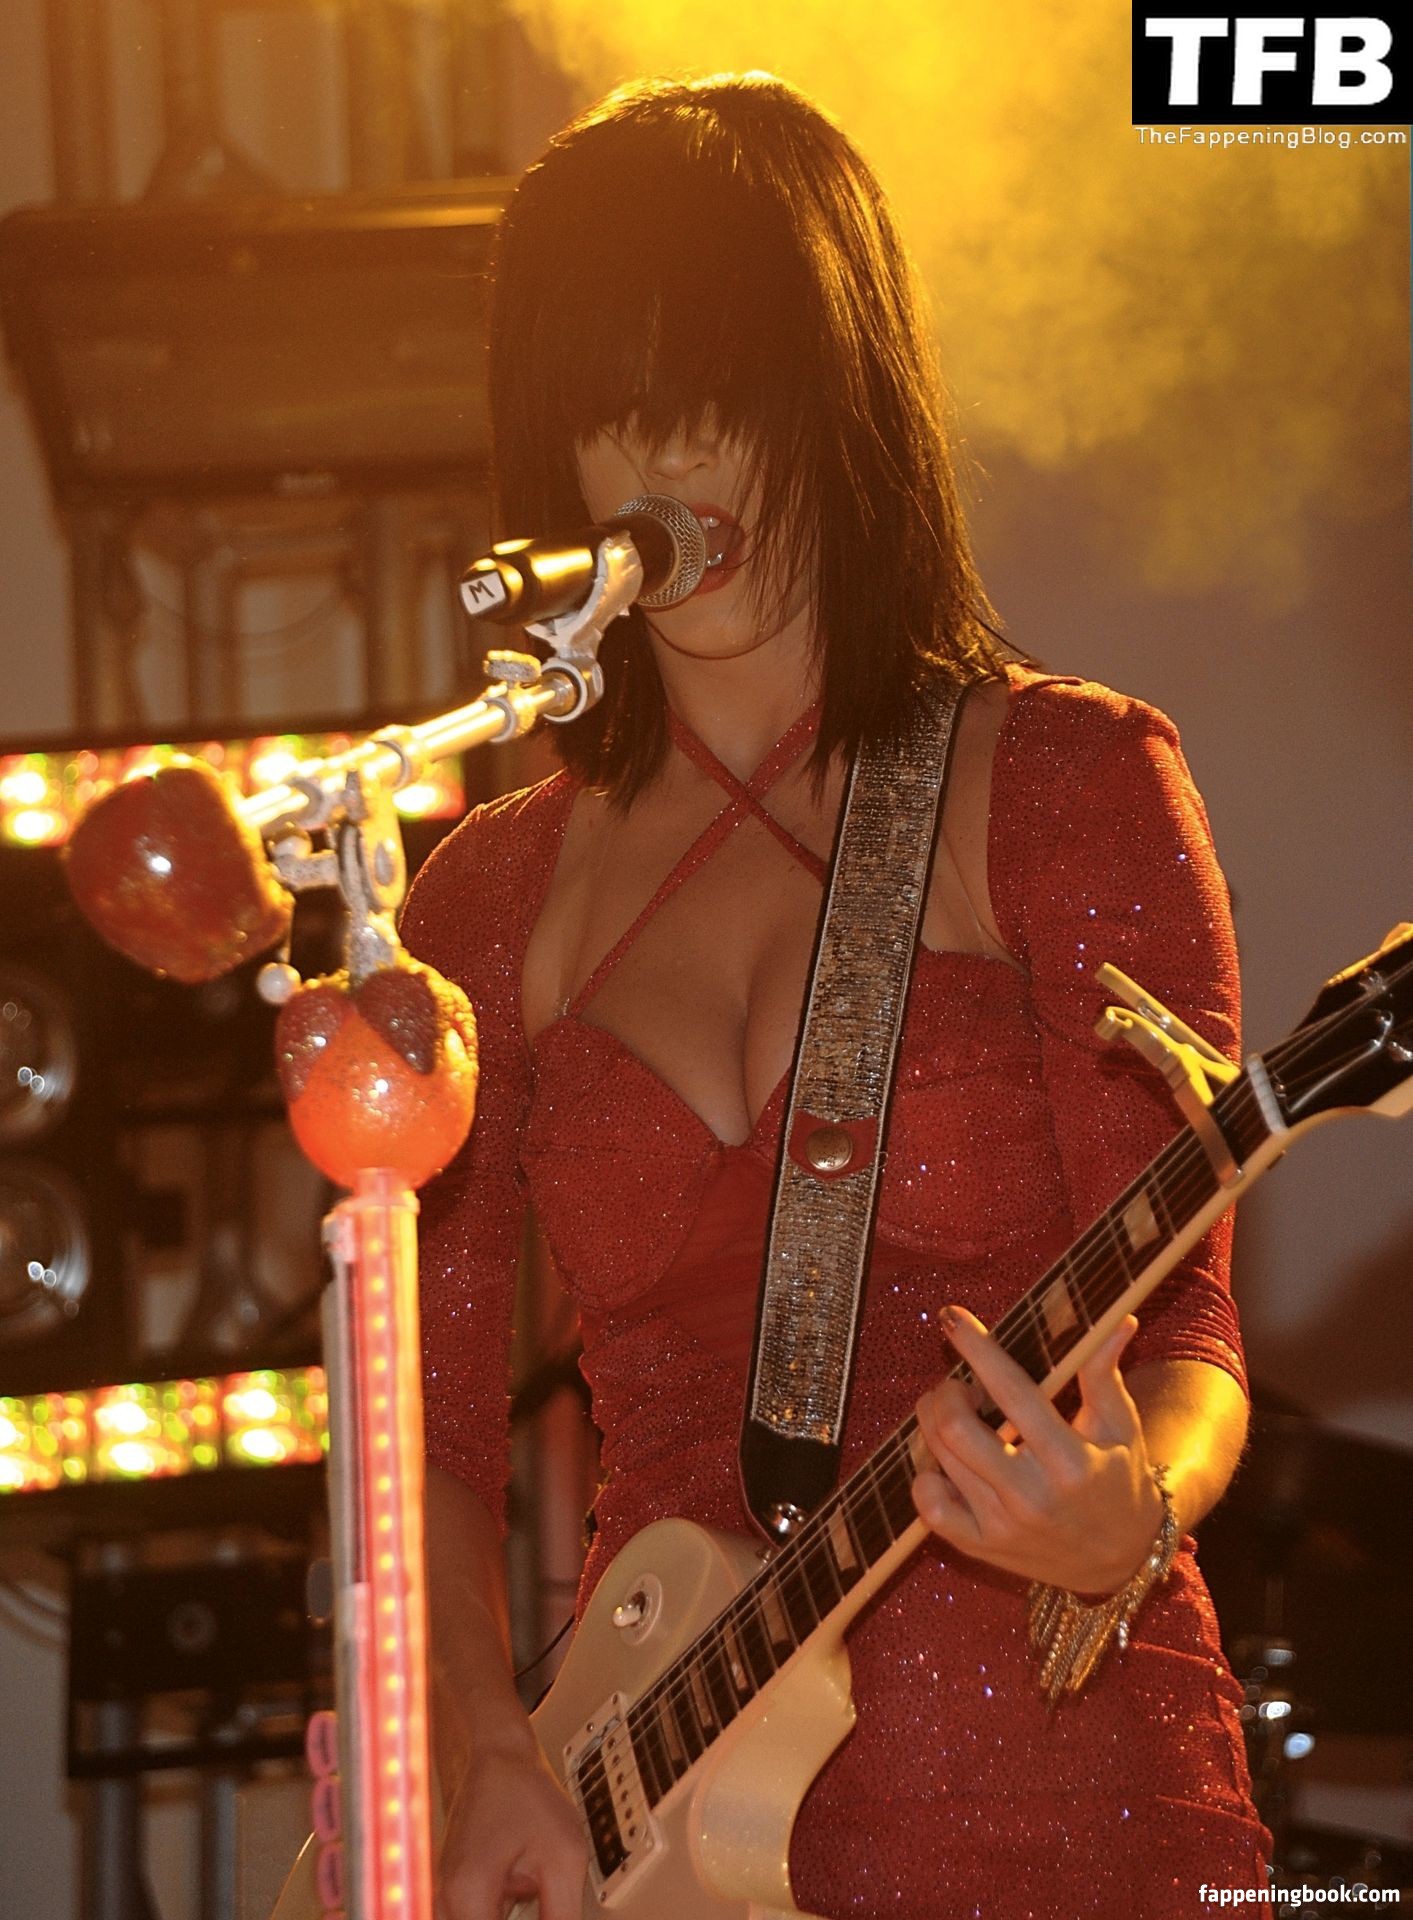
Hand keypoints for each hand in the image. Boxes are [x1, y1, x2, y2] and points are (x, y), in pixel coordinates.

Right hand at [437, 1742, 586, 1919]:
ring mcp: (446, 1899)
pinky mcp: (454, 1894)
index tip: (548, 1915)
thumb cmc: (526, 1794)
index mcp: (468, 1898)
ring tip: (534, 1887)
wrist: (497, 1755)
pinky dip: (502, 1916)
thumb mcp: (563, 1857)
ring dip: (512, 1918)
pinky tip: (529, 1897)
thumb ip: (561, 1916)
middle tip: (544, 1905)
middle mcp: (446, 1903)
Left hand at [911, 1307, 1163, 1593]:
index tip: (953, 1318)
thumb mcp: (1120, 1427)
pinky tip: (945, 1461)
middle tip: (959, 1384)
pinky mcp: (981, 1547)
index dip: (978, 1348)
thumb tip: (1116, 1319)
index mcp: (1069, 1459)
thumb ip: (1103, 1373)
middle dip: (946, 1390)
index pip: (1011, 1391)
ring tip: (952, 1410)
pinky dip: (926, 1476)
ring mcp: (1002, 1525)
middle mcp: (1032, 1495)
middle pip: (956, 1426)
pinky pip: (930, 1506)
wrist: (1119, 1561)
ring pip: (938, 1457)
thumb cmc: (1119, 1481)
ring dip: (933, 1420)